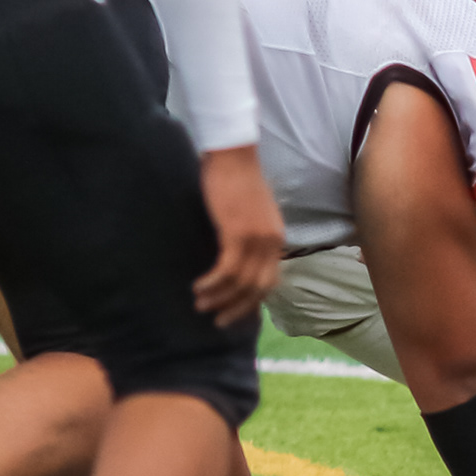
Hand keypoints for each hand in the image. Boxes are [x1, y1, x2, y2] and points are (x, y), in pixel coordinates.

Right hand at [194, 144, 283, 326]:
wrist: (233, 155)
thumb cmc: (236, 180)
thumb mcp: (250, 213)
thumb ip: (248, 235)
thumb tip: (233, 257)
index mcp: (277, 238)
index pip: (270, 281)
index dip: (252, 301)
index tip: (234, 312)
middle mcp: (272, 242)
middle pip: (258, 289)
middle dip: (236, 308)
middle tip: (216, 320)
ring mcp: (257, 239)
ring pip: (241, 283)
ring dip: (219, 298)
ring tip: (200, 305)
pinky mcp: (238, 233)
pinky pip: (227, 270)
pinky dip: (213, 284)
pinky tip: (198, 288)